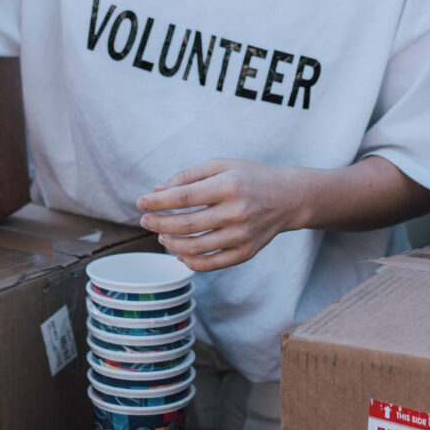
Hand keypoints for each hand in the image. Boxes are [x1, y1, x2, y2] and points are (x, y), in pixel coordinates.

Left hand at [135, 159, 309, 271]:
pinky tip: (179, 252)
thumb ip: (189, 176)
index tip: (140, 203)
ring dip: (171, 243)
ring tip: (161, 235)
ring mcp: (242, 235)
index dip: (158, 202)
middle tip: (145, 221)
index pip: (184, 197)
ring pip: (196, 247)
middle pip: (186, 224)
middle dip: (159, 223)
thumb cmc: (250, 177)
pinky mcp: (246, 252)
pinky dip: (190, 261)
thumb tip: (157, 191)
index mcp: (229, 185)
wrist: (289, 197)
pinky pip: (212, 263)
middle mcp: (236, 212)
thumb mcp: (222, 165)